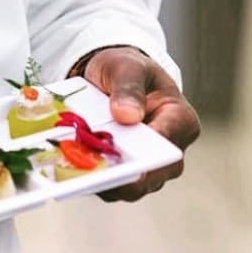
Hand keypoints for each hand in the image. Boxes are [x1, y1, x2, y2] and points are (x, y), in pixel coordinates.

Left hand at [79, 46, 200, 201]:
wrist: (114, 76)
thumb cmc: (128, 69)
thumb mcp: (128, 67)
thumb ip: (129, 88)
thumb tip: (127, 116)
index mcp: (180, 121)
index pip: (168, 147)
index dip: (147, 159)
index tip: (121, 159)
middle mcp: (169, 151)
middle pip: (150, 176)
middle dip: (120, 175)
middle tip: (90, 166)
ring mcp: (148, 165)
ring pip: (128, 185)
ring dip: (102, 178)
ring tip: (75, 164)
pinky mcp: (125, 170)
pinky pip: (110, 182)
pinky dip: (92, 176)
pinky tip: (70, 164)